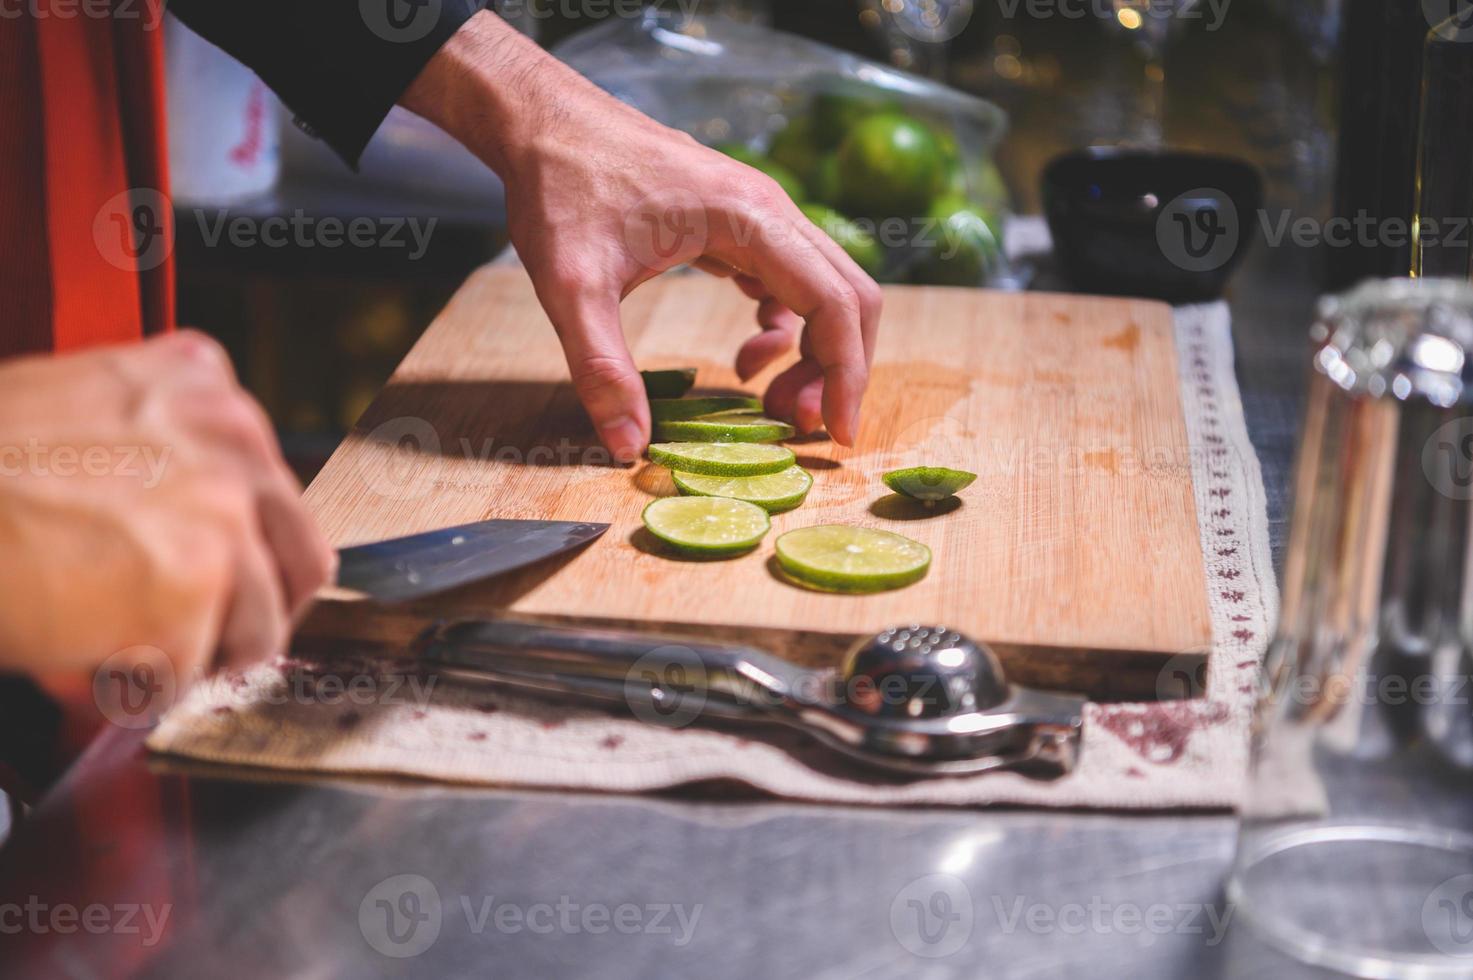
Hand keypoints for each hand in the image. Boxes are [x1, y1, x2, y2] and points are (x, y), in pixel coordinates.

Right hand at [0, 332, 335, 681]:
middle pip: (300, 558)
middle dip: (255, 613)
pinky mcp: (193, 583)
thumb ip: (163, 454)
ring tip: (111, 645)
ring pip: (255, 627)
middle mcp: (232, 436)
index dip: (246, 551)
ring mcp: (221, 510)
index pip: (274, 489)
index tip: (221, 579)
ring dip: (191, 657)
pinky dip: (135, 688)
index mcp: (204, 383)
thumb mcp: (80, 412)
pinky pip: (187, 672)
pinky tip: (81, 658)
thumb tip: (210, 525)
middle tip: (205, 642)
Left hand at [401, 12, 881, 459]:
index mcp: (750, 219)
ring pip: (823, 291)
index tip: (836, 434)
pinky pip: (789, 284)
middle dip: (835, 369)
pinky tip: (746, 358)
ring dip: (813, 353)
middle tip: (796, 425)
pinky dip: (783, 330)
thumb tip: (629, 446)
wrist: (542, 121)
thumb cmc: (559, 188)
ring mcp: (757, 215)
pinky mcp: (737, 224)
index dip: (846, 374)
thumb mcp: (570, 286)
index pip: (834, 303)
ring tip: (768, 402)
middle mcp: (770, 211)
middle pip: (847, 296)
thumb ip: (601, 367)